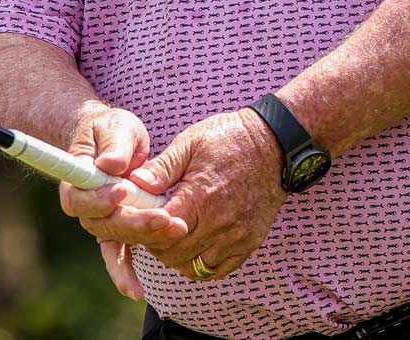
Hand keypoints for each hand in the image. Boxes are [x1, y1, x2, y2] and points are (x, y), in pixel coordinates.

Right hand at [58, 102, 187, 294]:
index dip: (100, 198)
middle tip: (165, 218)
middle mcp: (85, 205)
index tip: (123, 190)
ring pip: (118, 237)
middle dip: (136, 222)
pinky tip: (136, 292)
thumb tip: (111, 165)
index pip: (81, 196)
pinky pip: (117, 256)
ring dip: (145, 238)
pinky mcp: (117, 230)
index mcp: (76, 179)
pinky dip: (125, 274)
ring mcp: (101, 221)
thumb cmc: (110, 131)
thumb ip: (115, 146)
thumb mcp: (115, 128)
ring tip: (173, 233)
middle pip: (105, 222)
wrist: (112, 142)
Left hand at [131, 108, 285, 281]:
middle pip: (174, 254)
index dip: (144, 228)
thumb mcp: (191, 142)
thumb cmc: (228, 139)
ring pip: (194, 267)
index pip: (160, 231)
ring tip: (170, 239)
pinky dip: (201, 264)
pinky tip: (193, 248)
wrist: (273, 145)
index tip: (139, 219)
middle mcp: (219, 223)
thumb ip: (163, 167)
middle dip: (156, 245)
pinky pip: (218, 269)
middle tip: (150, 230)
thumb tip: (135, 183)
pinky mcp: (250, 243)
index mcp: (200, 197)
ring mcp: (236, 236)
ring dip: (176, 258)